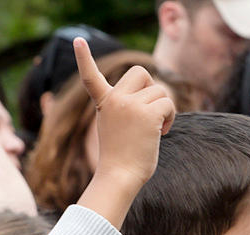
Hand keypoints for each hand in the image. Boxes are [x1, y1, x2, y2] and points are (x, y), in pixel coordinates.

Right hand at [74, 37, 175, 196]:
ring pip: (160, 91)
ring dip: (164, 108)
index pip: (91, 77)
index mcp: (104, 103)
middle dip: (152, 87)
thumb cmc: (122, 159)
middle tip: (151, 109)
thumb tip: (157, 95)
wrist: (119, 177)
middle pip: (141, 72)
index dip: (83, 59)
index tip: (78, 41)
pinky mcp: (147, 114)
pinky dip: (170, 117)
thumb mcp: (117, 127)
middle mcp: (115, 99)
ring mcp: (130, 105)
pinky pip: (168, 103)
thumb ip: (127, 108)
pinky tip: (162, 132)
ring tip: (156, 129)